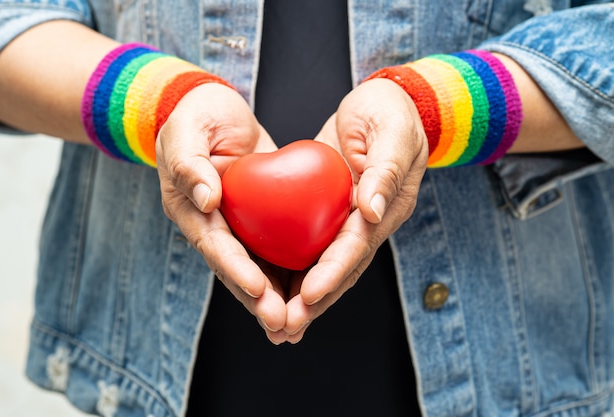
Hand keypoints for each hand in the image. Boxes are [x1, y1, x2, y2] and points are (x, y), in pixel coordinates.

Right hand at [155, 83, 288, 342]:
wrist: (214, 110)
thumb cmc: (196, 115)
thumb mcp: (187, 130)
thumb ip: (190, 163)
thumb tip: (206, 200)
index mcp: (189, 210)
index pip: (215, 246)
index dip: (237, 270)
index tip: (259, 292)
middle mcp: (212, 225)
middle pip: (237, 268)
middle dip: (260, 300)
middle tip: (285, 325)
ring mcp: (236, 224)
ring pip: (257, 266)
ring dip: (276, 297)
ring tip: (298, 326)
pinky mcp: (258, 217)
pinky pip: (275, 246)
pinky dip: (290, 271)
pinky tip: (311, 292)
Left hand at [283, 78, 428, 342]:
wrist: (385, 105)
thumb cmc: (391, 113)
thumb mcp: (392, 133)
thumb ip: (385, 171)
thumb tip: (372, 212)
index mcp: (386, 209)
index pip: (356, 248)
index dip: (333, 273)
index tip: (309, 296)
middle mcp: (368, 224)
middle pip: (340, 270)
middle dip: (314, 302)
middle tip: (284, 328)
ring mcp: (350, 222)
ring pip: (325, 267)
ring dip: (303, 299)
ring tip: (276, 327)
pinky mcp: (332, 214)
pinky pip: (312, 248)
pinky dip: (296, 272)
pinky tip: (274, 290)